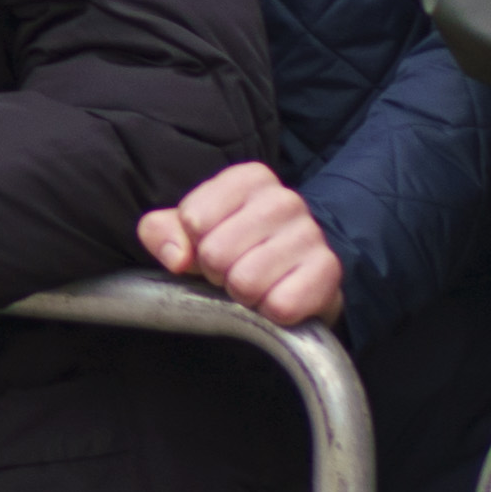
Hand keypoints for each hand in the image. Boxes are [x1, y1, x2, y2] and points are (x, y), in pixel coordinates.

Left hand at [137, 161, 347, 329]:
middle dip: (217, 274)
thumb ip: (161, 233)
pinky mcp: (329, 270)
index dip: (194, 245)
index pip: (193, 219)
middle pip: (216, 253)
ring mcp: (311, 233)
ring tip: (255, 285)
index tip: (211, 245)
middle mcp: (284, 198)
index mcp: (248, 178)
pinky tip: (277, 297)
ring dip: (243, 296)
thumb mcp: (186, 234)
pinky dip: (270, 313)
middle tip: (233, 271)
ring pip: (246, 282)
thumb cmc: (230, 251)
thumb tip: (177, 258)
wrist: (291, 280)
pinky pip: (280, 306)